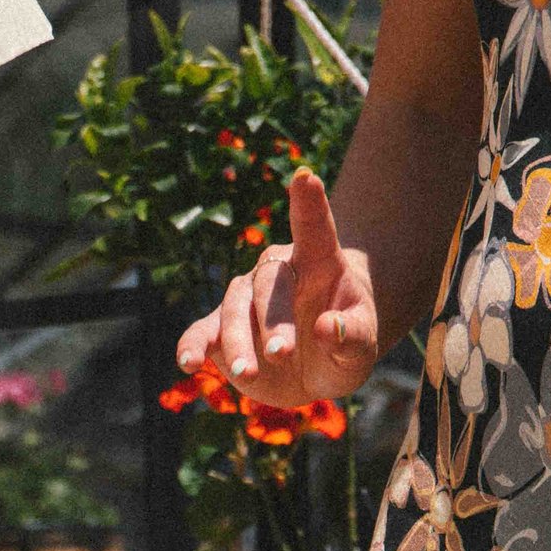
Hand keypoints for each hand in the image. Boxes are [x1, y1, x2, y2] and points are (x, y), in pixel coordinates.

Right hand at [177, 168, 379, 409]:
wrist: (316, 368)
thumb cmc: (344, 345)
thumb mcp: (361, 347)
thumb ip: (353, 337)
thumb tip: (327, 328)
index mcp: (319, 263)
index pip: (314, 228)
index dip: (309, 203)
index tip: (305, 177)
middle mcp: (277, 272)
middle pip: (269, 284)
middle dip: (274, 319)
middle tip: (283, 353)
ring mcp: (244, 300)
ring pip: (234, 309)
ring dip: (238, 341)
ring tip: (250, 373)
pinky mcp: (220, 331)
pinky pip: (202, 333)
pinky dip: (193, 346)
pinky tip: (190, 363)